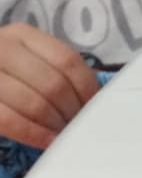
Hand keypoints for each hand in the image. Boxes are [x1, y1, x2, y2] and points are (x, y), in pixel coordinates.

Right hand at [0, 24, 99, 147]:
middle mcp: (1, 48)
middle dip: (71, 110)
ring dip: (56, 124)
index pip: (67, 60)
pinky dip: (34, 134)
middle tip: (78, 125)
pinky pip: (8, 120)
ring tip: (64, 133)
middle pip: (53, 84)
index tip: (95, 107)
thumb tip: (95, 100)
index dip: (87, 88)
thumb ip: (56, 72)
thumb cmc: (8, 74)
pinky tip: (48, 141)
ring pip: (34, 104)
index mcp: (21, 35)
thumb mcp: (29, 61)